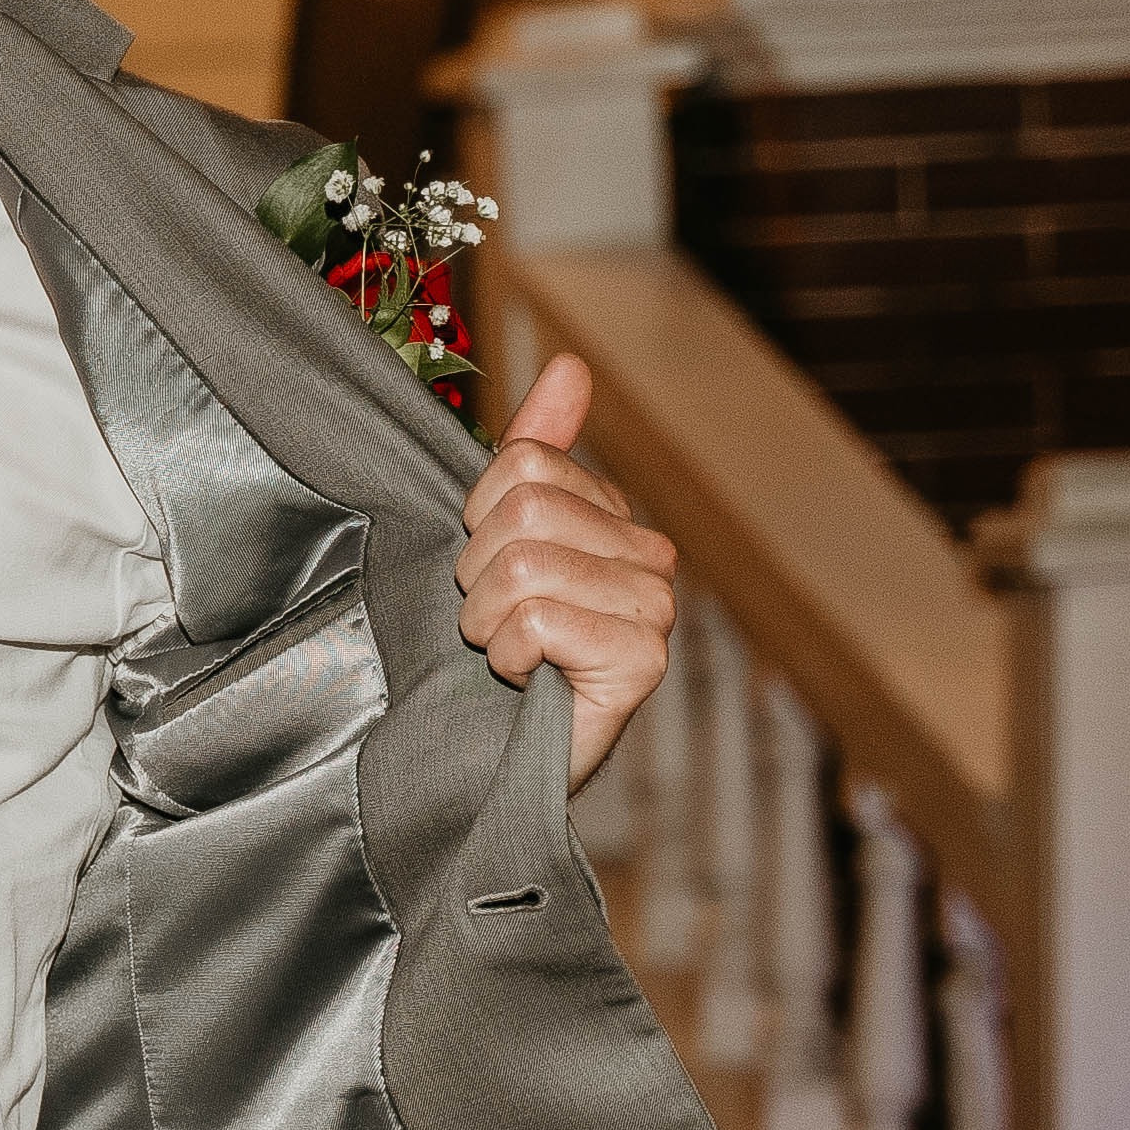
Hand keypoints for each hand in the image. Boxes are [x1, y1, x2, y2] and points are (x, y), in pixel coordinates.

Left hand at [458, 353, 682, 793]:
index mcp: (614, 520)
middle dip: (477, 575)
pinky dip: (507, 657)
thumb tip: (572, 365)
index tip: (488, 572)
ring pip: (526, 565)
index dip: (476, 521)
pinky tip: (525, 680)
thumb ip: (535, 449)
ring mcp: (653, 612)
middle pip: (523, 513)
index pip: (523, 464)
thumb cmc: (495, 654)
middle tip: (492, 622)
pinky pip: (539, 620)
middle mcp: (650, 559)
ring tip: (506, 653)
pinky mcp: (641, 663)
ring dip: (487, 622)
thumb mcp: (499, 539)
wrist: (495, 764)